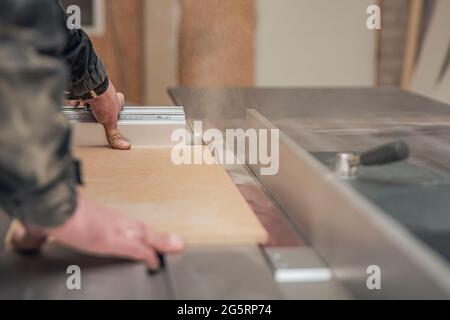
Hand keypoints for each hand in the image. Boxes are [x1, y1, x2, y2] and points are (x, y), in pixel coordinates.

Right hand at [10, 192, 183, 269]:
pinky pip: (135, 248)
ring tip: (175, 246)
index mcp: (101, 216)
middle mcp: (112, 220)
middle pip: (140, 227)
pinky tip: (155, 261)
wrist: (51, 205)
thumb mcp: (59, 216)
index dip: (140, 231)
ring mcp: (114, 228)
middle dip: (158, 235)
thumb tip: (44, 235)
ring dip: (161, 241)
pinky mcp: (111, 239)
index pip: (126, 224)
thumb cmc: (53, 210)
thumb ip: (60, 225)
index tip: (151, 236)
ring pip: (144, 234)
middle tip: (175, 241)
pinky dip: (147, 255)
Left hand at [70, 81, 130, 149]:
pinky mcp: (84, 88)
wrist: (90, 88)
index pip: (120, 101)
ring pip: (92, 96)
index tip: (116, 112)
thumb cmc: (103, 101)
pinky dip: (76, 100)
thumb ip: (114, 135)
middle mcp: (106, 94)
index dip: (118, 106)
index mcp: (116, 100)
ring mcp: (95, 90)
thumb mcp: (109, 122)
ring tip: (84, 110)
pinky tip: (74, 105)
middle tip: (97, 113)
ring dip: (88, 102)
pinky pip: (79, 94)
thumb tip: (124, 146)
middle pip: (106, 99)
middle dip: (100, 105)